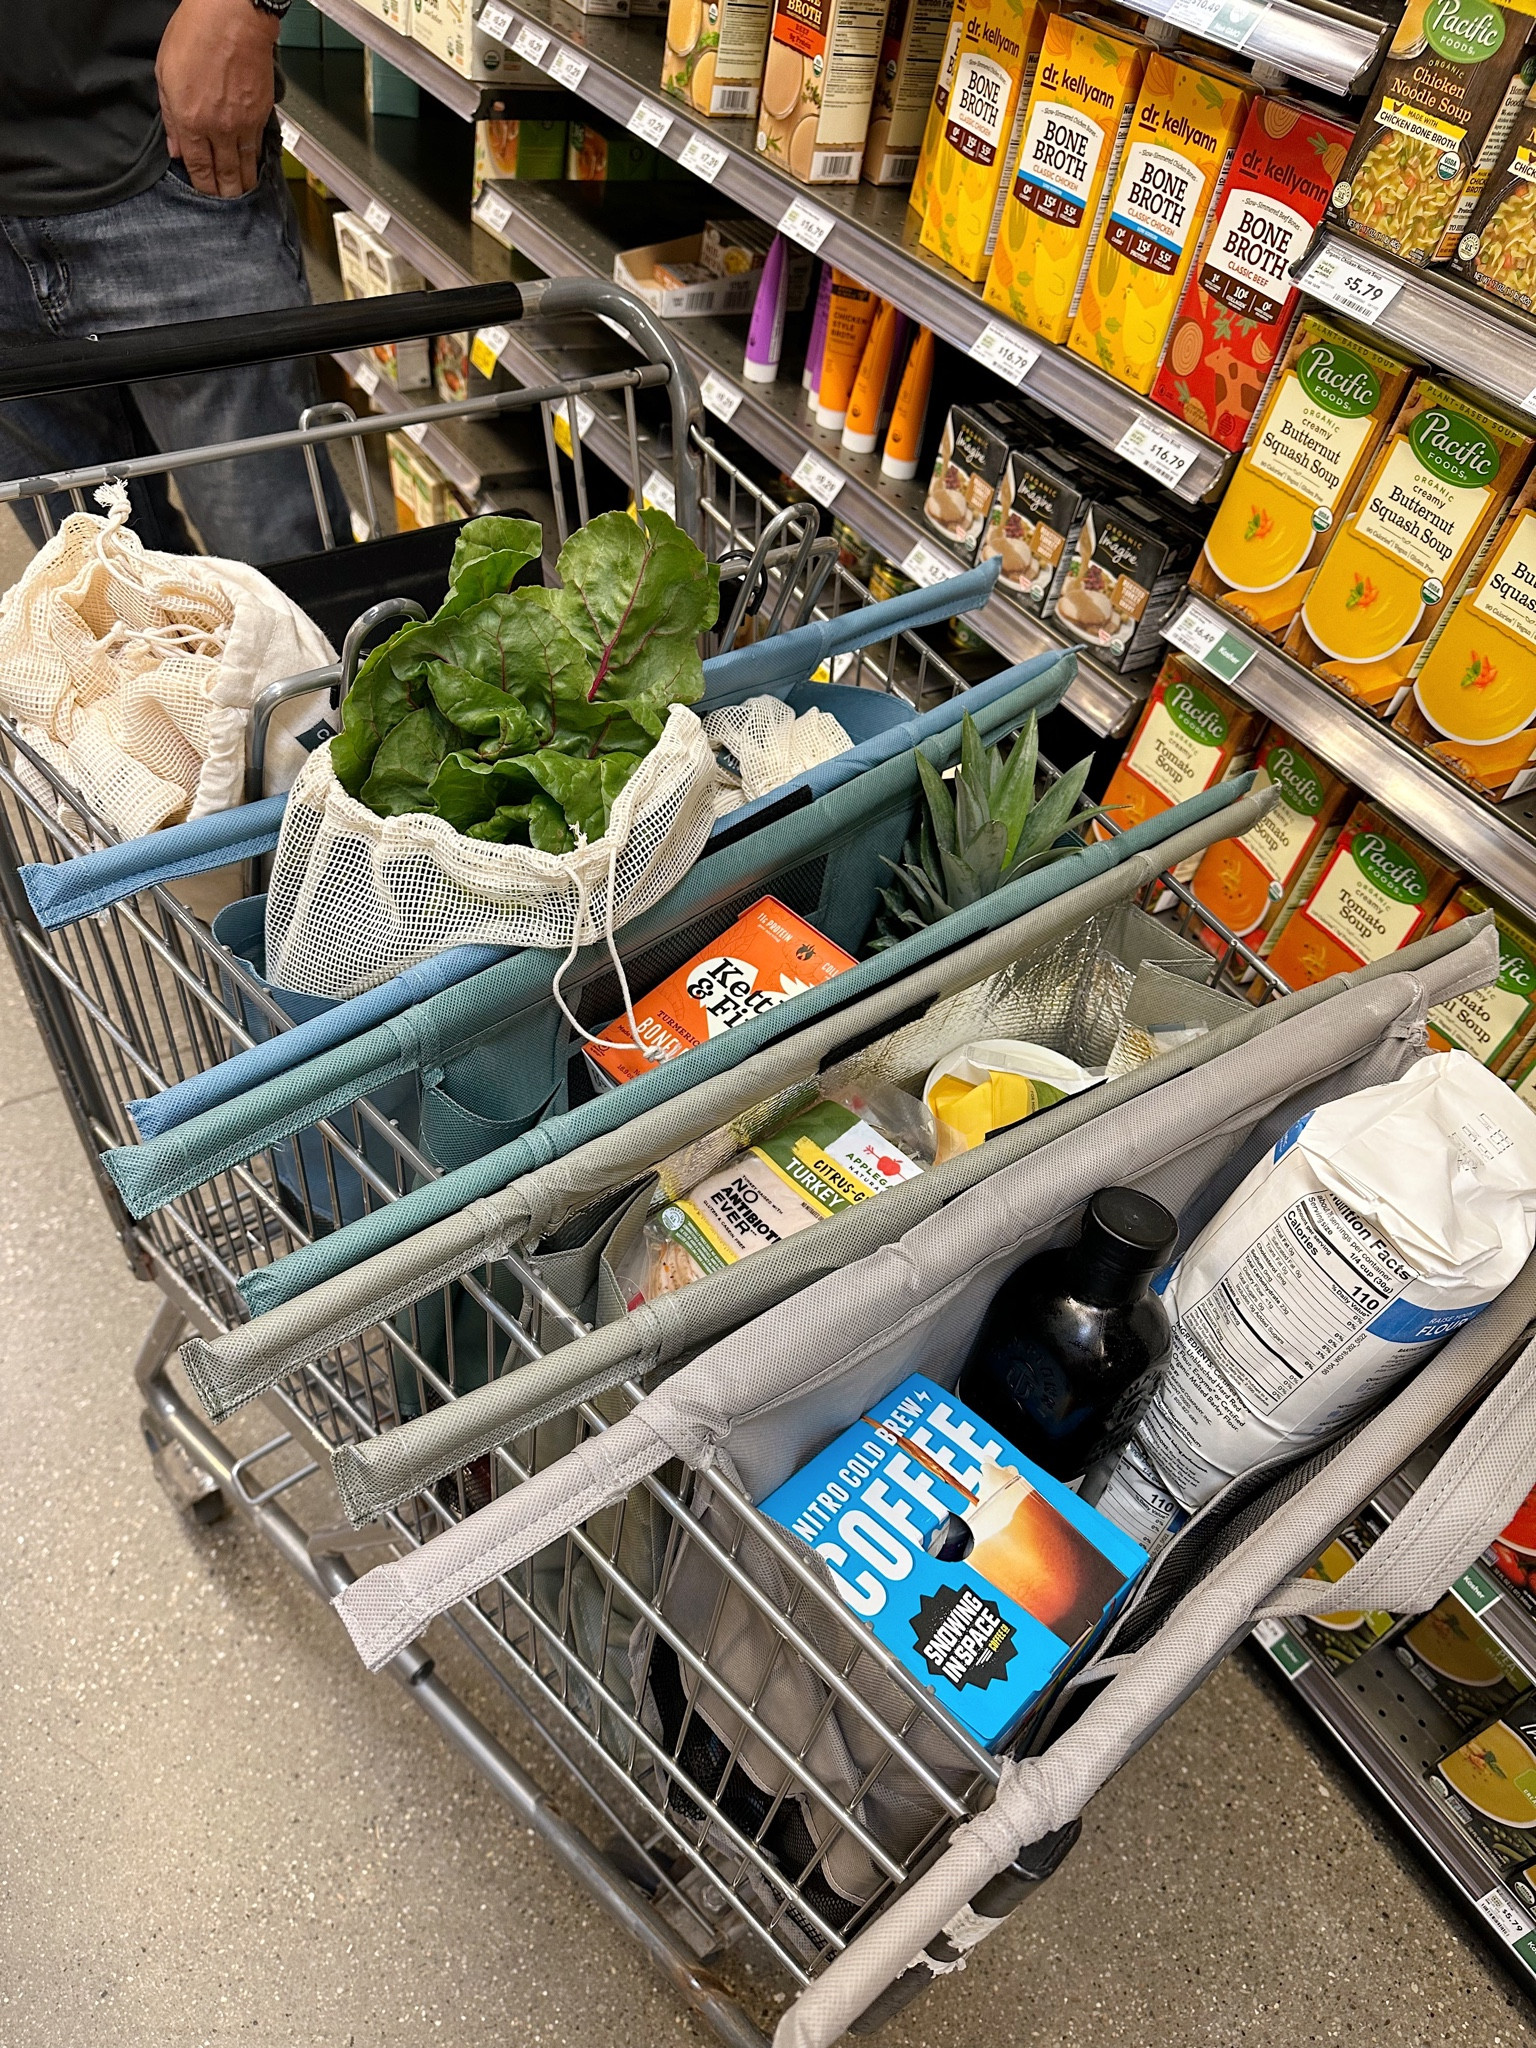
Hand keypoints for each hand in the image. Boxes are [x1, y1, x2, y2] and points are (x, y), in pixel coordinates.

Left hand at [157, 0, 281, 197]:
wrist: (233, 16)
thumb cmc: (196, 32)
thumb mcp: (165, 71)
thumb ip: (170, 115)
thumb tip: (175, 146)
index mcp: (191, 120)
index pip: (197, 166)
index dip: (201, 185)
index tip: (204, 194)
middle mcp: (218, 129)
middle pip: (223, 175)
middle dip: (224, 194)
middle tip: (225, 204)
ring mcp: (243, 124)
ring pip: (244, 167)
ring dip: (242, 184)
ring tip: (241, 195)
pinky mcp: (261, 114)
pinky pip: (257, 148)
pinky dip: (255, 162)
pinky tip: (253, 168)